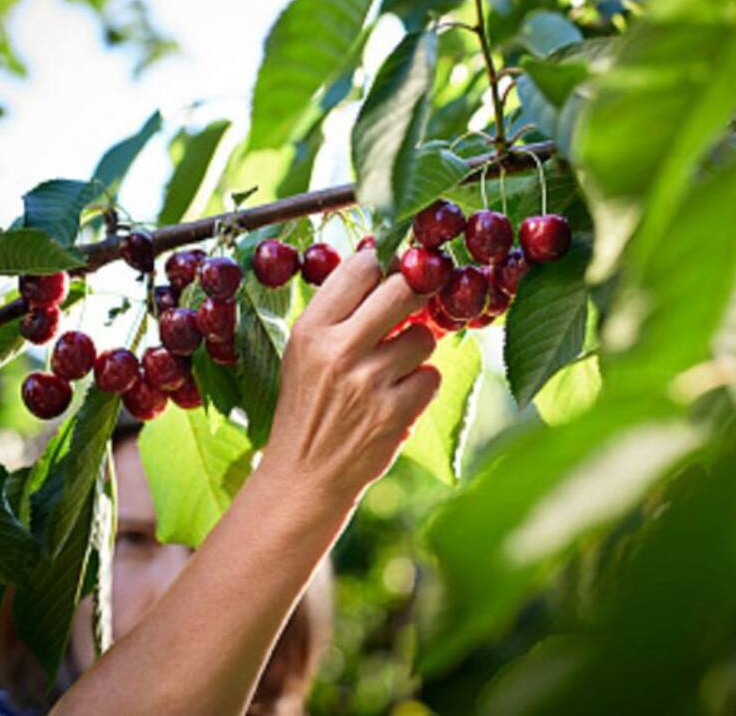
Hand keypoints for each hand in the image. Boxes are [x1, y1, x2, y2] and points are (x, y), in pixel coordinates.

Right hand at [259, 249, 440, 504]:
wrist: (304, 476)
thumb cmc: (309, 406)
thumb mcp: (304, 353)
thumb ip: (338, 311)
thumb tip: (380, 259)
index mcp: (311, 330)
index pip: (361, 269)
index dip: (384, 267)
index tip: (392, 274)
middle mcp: (337, 351)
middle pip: (403, 290)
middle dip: (414, 295)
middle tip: (410, 308)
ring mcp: (368, 382)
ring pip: (424, 336)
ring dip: (417, 349)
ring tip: (393, 369)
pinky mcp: (394, 413)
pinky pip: (432, 376)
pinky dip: (421, 386)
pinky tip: (398, 398)